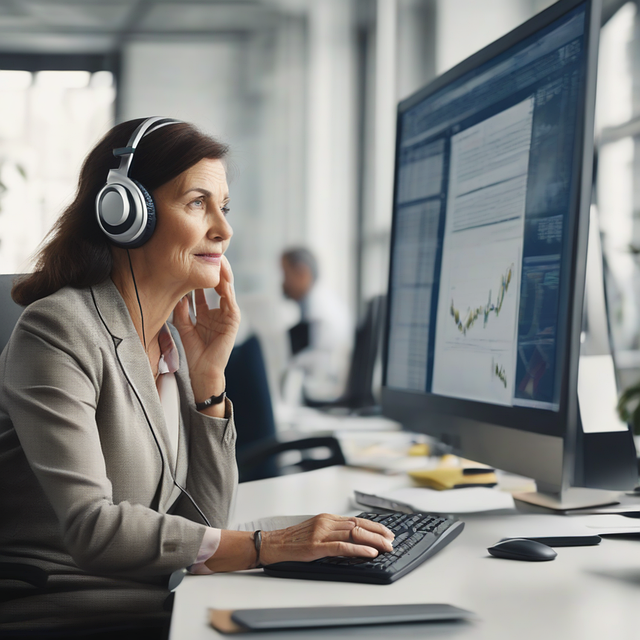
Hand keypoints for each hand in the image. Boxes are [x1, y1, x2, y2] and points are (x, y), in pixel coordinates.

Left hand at [172, 256, 240, 399]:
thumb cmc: (194, 352)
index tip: (191, 259)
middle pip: (217, 284)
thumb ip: (182, 308)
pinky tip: (221, 274)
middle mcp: (219, 310)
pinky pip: (229, 298)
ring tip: (216, 257)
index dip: (199, 274)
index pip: (204, 288)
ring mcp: (228, 314)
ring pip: (226, 287)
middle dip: (213, 268)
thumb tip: (178, 290)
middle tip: (206, 251)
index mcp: (208, 312)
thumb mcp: (183, 325)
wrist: (203, 371)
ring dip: (222, 272)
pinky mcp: (233, 319)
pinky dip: (226, 286)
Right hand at [259, 514, 394, 564]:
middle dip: (378, 532)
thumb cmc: (293, 540)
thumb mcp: (316, 531)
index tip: (387, 532)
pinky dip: (359, 549)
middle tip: (392, 540)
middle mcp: (326, 522)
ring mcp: (321, 533)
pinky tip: (370, 552)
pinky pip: (342, 546)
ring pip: (354, 533)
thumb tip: (354, 540)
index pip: (356, 519)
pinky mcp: (317, 546)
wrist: (273, 544)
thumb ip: (333, 533)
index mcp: (327, 518)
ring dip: (374, 541)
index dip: (374, 526)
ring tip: (386, 547)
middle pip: (359, 524)